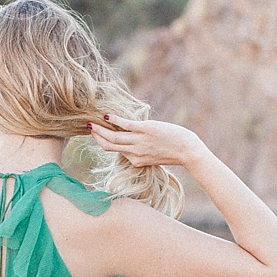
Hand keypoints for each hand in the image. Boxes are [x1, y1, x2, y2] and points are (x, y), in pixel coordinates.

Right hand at [89, 117, 209, 170]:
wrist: (187, 151)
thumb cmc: (174, 151)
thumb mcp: (154, 156)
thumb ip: (142, 151)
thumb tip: (133, 140)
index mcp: (136, 161)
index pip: (116, 151)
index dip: (104, 143)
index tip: (97, 135)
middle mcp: (134, 153)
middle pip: (109, 145)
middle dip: (97, 137)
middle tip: (88, 127)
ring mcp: (139, 141)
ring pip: (113, 137)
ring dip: (100, 129)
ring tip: (92, 122)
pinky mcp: (145, 130)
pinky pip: (125, 125)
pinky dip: (114, 120)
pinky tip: (106, 115)